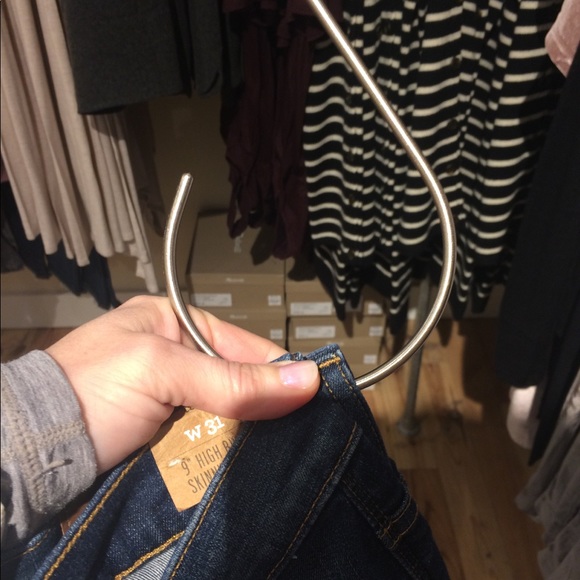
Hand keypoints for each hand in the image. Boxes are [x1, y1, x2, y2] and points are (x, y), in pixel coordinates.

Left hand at [46, 295, 318, 473]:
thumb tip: (305, 379)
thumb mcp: (162, 370)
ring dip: (244, 433)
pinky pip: (206, 440)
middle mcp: (174, 358)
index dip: (277, 368)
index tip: (312, 394)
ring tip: (278, 449)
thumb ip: (232, 379)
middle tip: (297, 429)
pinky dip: (223, 452)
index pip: (241, 344)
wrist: (29, 452)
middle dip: (262, 405)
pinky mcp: (162, 435)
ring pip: (225, 414)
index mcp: (172, 323)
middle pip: (236, 381)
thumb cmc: (87, 390)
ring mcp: (169, 399)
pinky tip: (244, 463)